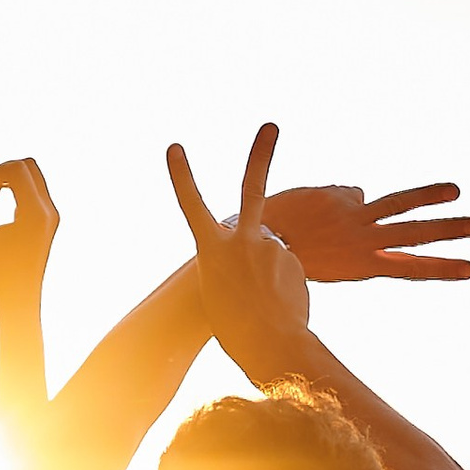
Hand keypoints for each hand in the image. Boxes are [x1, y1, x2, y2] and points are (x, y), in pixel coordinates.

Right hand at [0, 158, 59, 312]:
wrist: (21, 300)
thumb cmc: (0, 274)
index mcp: (36, 213)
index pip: (17, 170)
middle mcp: (48, 210)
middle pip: (27, 165)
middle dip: (1, 172)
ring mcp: (50, 215)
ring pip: (31, 176)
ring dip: (7, 179)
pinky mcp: (46, 222)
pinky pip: (32, 191)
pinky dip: (14, 190)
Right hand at [164, 122, 311, 380]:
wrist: (267, 344)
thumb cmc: (234, 328)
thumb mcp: (220, 290)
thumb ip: (237, 260)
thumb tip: (266, 247)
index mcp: (212, 249)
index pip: (192, 205)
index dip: (182, 176)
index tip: (175, 147)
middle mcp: (242, 240)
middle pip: (252, 188)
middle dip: (260, 155)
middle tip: (270, 125)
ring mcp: (271, 248)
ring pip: (271, 250)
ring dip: (268, 273)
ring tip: (264, 302)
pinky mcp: (294, 260)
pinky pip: (287, 271)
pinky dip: (283, 287)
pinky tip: (279, 306)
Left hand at [265, 178, 469, 284]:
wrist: (256, 241)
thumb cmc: (294, 254)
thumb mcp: (330, 252)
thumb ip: (353, 222)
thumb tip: (362, 193)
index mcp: (363, 266)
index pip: (411, 268)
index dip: (441, 268)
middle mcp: (364, 243)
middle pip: (414, 234)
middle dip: (447, 230)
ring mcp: (354, 219)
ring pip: (399, 205)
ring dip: (429, 196)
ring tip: (456, 191)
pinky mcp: (341, 197)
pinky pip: (351, 194)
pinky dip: (336, 202)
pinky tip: (313, 214)